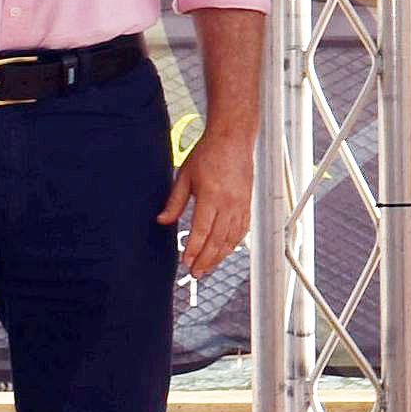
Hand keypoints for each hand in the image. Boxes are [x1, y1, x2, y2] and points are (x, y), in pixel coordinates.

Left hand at [160, 134, 253, 279]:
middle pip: (218, 240)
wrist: (233, 139)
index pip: (202, 230)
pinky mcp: (248, 204)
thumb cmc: (209, 153)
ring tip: (208, 267)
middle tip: (196, 273)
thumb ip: (174, 202)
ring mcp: (241, 204)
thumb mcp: (184, 176)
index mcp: (211, 195)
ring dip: (220, 256)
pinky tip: (225, 251)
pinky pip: (242, 230)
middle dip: (206, 260)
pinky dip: (233, 244)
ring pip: (232, 238)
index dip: (194, 250)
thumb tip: (162, 220)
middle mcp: (229, 203)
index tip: (187, 262)